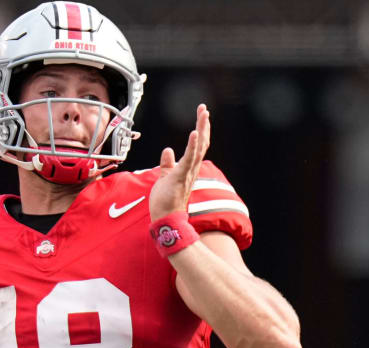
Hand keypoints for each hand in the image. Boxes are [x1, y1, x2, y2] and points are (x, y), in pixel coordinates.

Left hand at [149, 104, 210, 220]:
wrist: (165, 218)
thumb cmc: (165, 200)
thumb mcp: (165, 176)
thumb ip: (167, 163)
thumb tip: (168, 150)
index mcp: (188, 167)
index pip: (197, 145)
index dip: (200, 130)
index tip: (201, 115)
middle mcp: (192, 168)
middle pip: (202, 143)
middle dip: (203, 124)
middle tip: (204, 108)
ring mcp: (188, 172)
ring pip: (198, 147)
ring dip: (201, 129)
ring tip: (204, 114)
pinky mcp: (181, 176)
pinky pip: (189, 159)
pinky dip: (192, 145)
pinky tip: (195, 132)